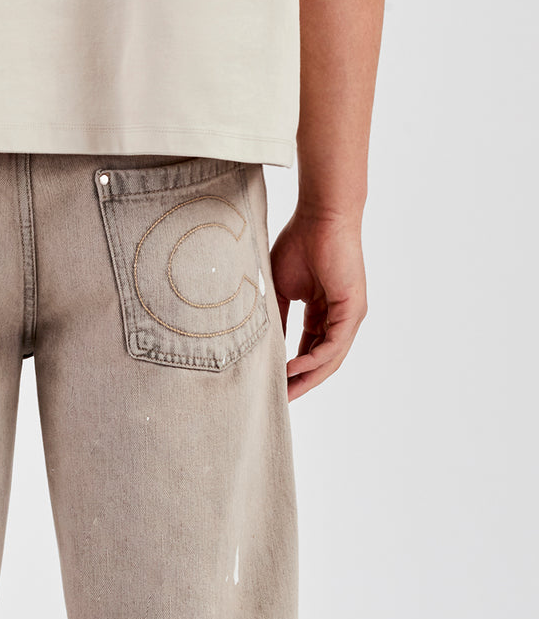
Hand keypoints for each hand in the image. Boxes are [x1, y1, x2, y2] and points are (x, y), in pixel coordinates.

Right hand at [270, 209, 367, 401]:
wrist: (320, 216)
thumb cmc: (300, 243)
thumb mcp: (280, 291)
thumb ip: (277, 321)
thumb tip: (266, 349)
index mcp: (323, 311)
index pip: (308, 350)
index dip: (292, 371)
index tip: (272, 387)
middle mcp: (339, 316)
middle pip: (321, 361)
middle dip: (300, 383)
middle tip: (279, 402)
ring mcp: (349, 314)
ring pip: (329, 358)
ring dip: (306, 378)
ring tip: (284, 393)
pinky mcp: (353, 309)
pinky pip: (333, 345)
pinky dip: (313, 360)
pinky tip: (293, 369)